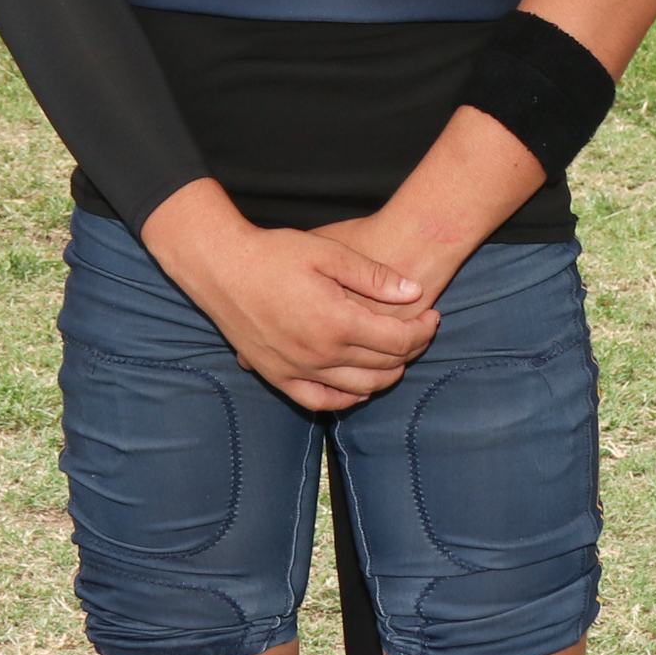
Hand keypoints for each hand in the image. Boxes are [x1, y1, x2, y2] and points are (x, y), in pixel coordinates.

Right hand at [141, 186, 437, 411]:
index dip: (423, 330)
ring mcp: (297, 370)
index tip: (433, 314)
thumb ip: (374, 277)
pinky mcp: (277, 376)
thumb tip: (415, 293)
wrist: (222, 268)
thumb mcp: (330, 253)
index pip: (398, 341)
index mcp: (336, 322)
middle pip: (383, 365)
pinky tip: (359, 388)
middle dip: (411, 349)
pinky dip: (346, 398)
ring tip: (399, 355)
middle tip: (422, 330)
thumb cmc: (275, 254)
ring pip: (357, 388)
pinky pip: (319, 401)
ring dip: (386, 375)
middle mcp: (319, 354)